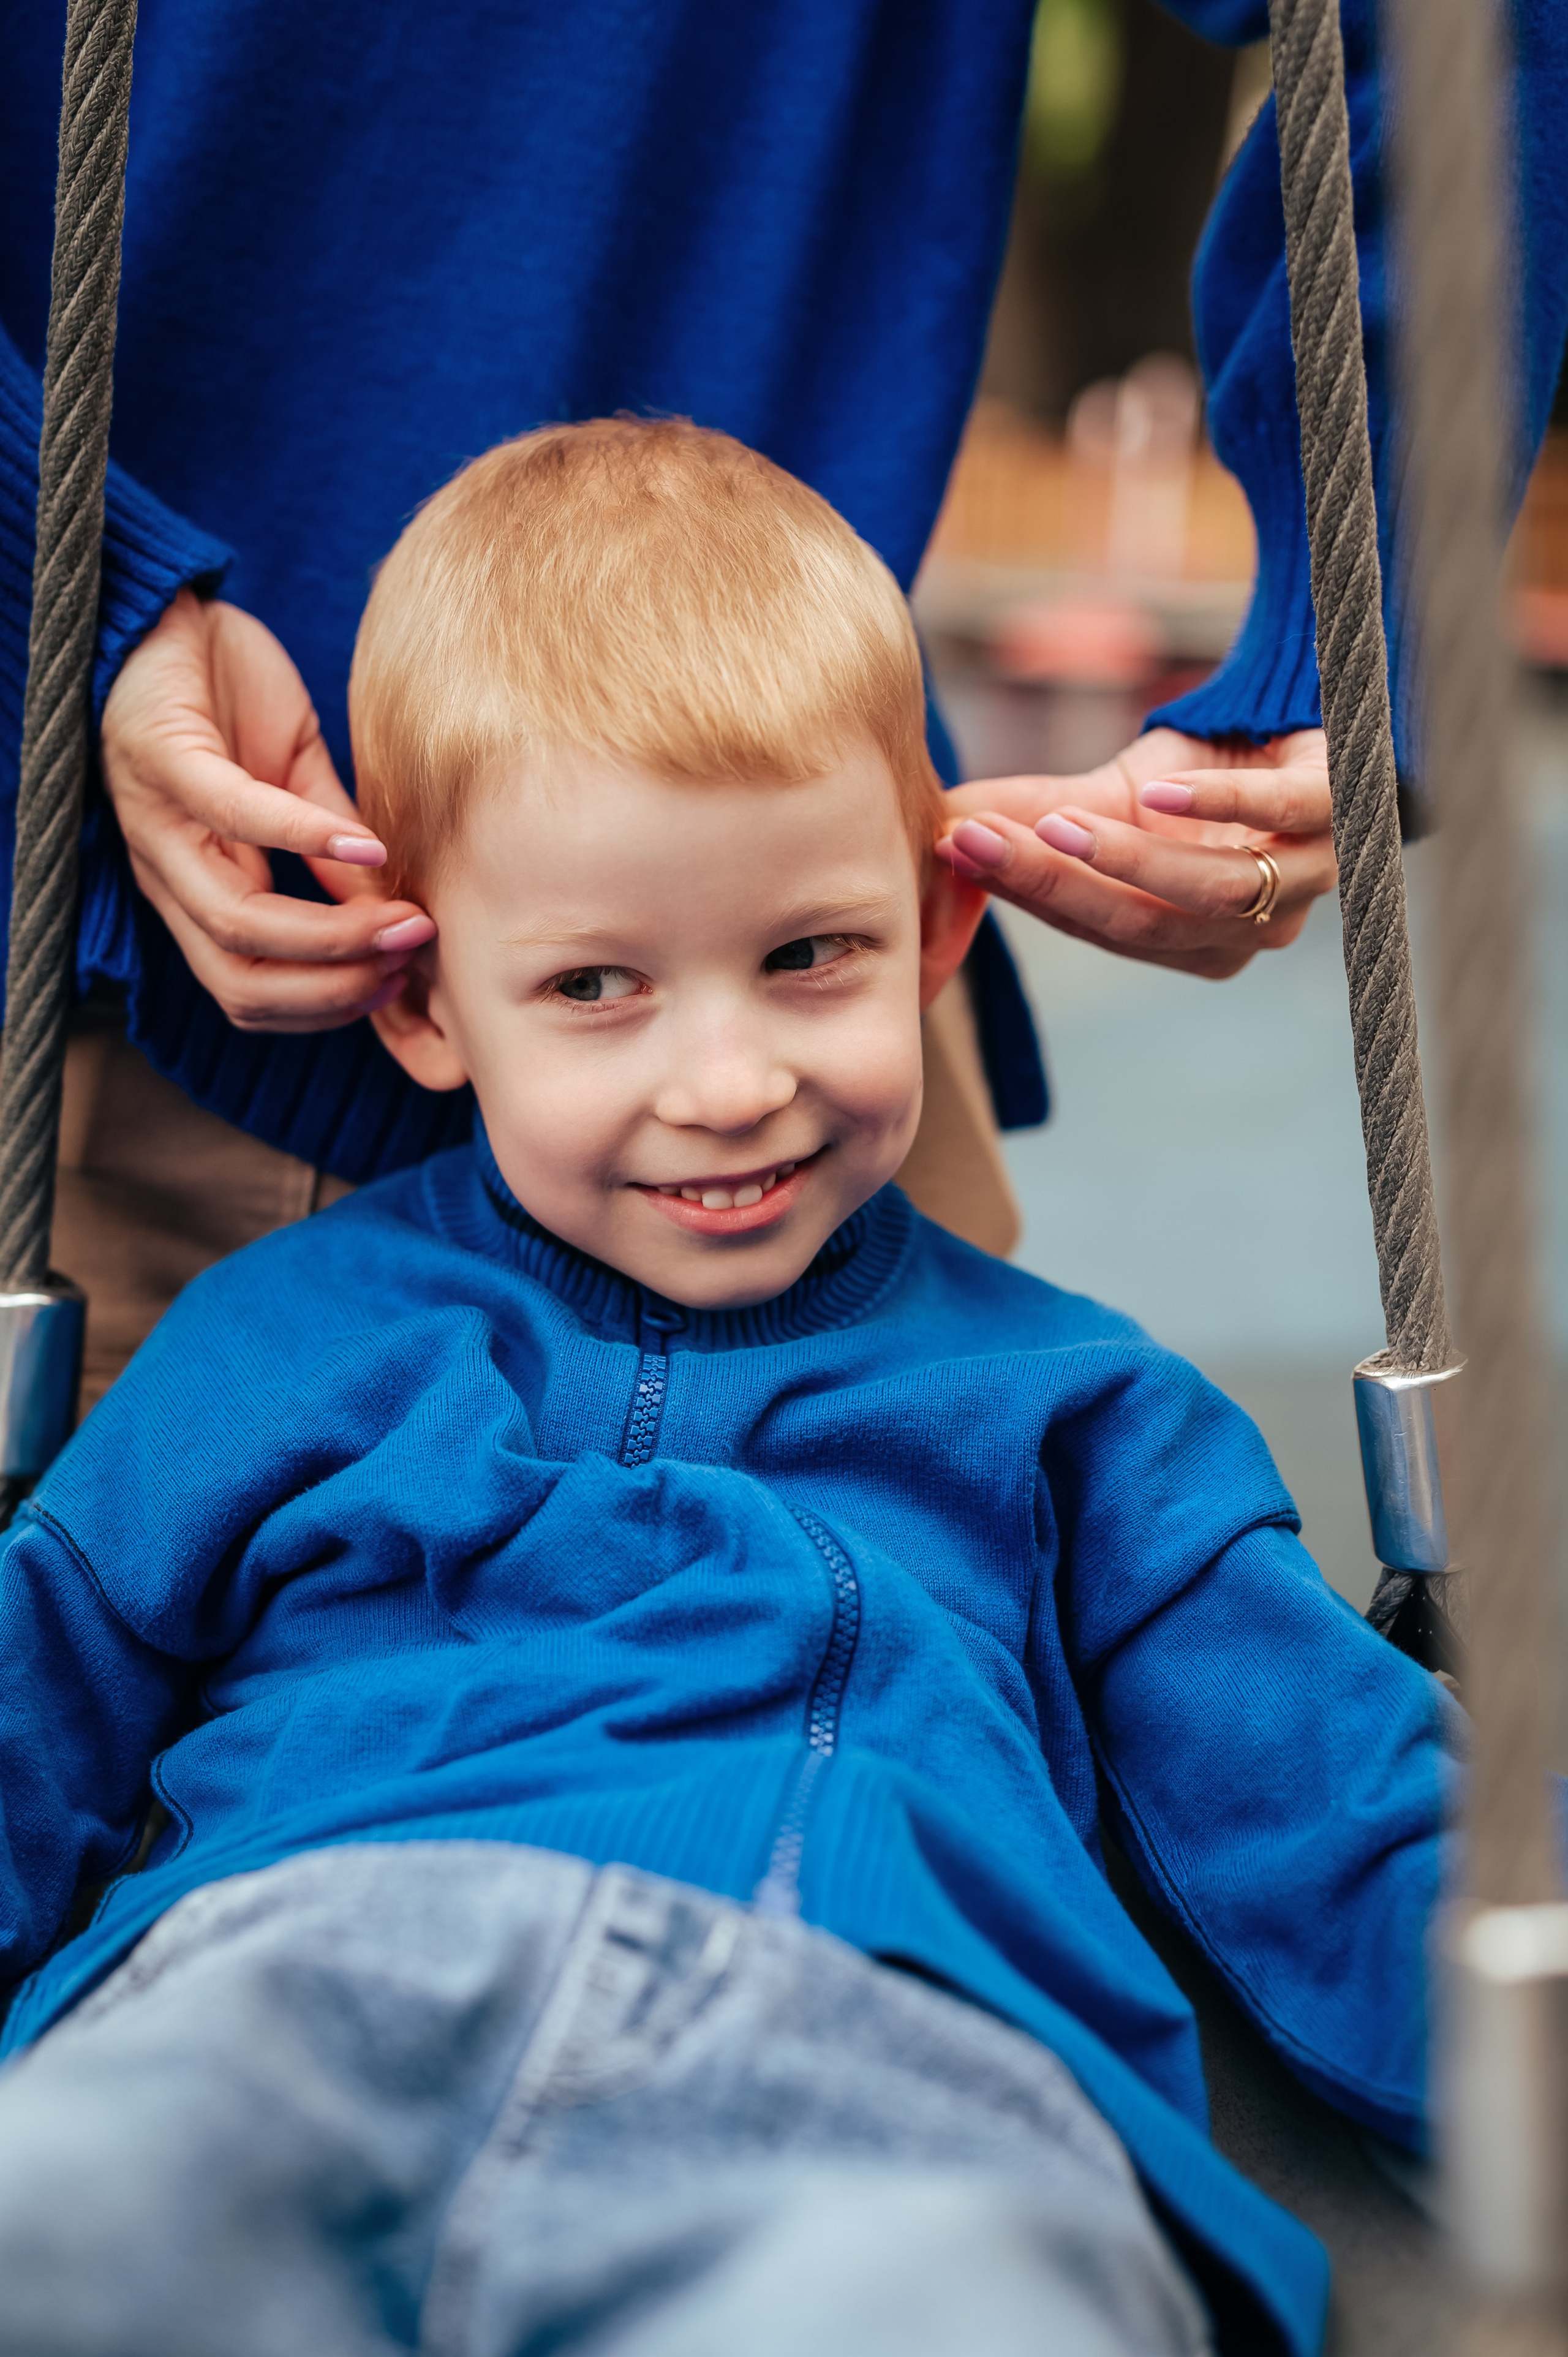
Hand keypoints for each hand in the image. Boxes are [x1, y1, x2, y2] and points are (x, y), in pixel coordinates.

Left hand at [100, 590, 434, 1030]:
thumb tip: (396, 913)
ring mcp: (157, 820)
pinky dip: (307, 838)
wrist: (169, 607)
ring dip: (330, 935)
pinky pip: (233, 814)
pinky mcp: (162, 755)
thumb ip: (333, 847)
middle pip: (238, 978)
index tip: (396, 980)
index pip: (247, 990)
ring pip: (233, 921)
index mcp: (195, 888)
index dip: (323, 1004)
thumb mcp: (293, 780)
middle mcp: (166, 872)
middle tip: (406, 960)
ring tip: (403, 920)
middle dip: (331, 988)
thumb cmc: (227, 695)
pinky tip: (370, 846)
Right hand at [937, 727, 1334, 980]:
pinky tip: (1158, 788)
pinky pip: (1281, 816)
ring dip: (1126, 861)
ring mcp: (1305, 876)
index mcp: (1194, 944)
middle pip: (1145, 925)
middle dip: (1055, 885)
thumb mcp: (1113, 796)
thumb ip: (1035, 819)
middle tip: (977, 842)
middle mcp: (1252, 930)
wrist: (1308, 717)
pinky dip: (1218, 805)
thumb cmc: (1209, 771)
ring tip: (1054, 825)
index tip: (953, 849)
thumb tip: (936, 828)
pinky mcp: (1340, 807)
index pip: (1101, 929)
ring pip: (1211, 892)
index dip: (1027, 893)